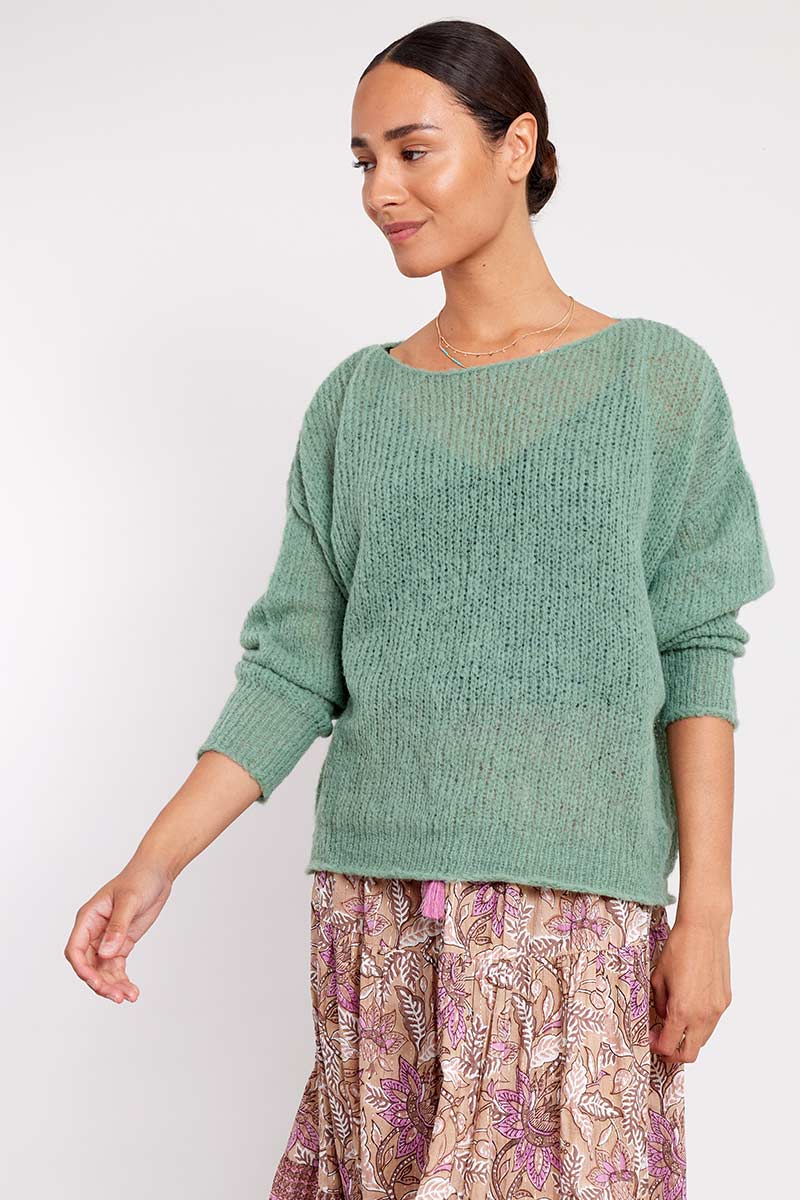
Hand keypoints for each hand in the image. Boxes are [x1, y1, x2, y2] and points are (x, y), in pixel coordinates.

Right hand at [64, 859, 172, 1002]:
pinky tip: (132, 992)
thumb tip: (106, 952)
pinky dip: (122, 981)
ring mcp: (107, 939)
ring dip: (112, 986)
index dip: (83, 969)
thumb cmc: (140, 879)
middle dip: (100, 983)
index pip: (76, 950)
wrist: (157, 873)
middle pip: (89, 966)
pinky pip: (116, 968)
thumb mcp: (129, 901)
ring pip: (102, 971)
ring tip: (128, 997)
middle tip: (117, 996)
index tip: (96, 982)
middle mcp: (94, 932)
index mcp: (88, 918)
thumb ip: (117, 927)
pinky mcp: (121, 944)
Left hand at [649, 915, 731, 1062]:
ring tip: (675, 1024)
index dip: (657, 1048)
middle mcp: (703, 1015)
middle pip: (690, 1054)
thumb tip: (661, 1017)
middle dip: (674, 1054)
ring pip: (702, 1039)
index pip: (669, 1046)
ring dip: (688, 1038)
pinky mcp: (725, 1001)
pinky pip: (712, 1023)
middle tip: (662, 1044)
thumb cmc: (679, 949)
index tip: (651, 1040)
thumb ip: (658, 1003)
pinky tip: (690, 1007)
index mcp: (682, 1010)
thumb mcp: (658, 977)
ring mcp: (717, 1010)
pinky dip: (700, 1024)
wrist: (704, 930)